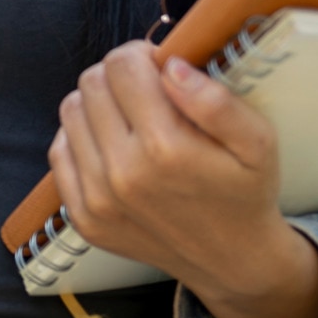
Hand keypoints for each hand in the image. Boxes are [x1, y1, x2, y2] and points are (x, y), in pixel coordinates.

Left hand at [50, 41, 296, 303]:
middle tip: (145, 90)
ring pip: (71, 111)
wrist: (231, 261)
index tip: (158, 68)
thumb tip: (171, 67)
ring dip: (97, 104)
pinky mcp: (83, 217)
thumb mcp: (257, 142)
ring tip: (131, 117)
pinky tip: (112, 144)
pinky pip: (59, 151)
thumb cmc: (243, 193)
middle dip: (117, 76)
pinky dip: (81, 138)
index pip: (122, 66)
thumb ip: (216, 101)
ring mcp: (97, 199)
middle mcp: (123, 173)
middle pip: (91, 83)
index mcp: (166, 148)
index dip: (140, 56)